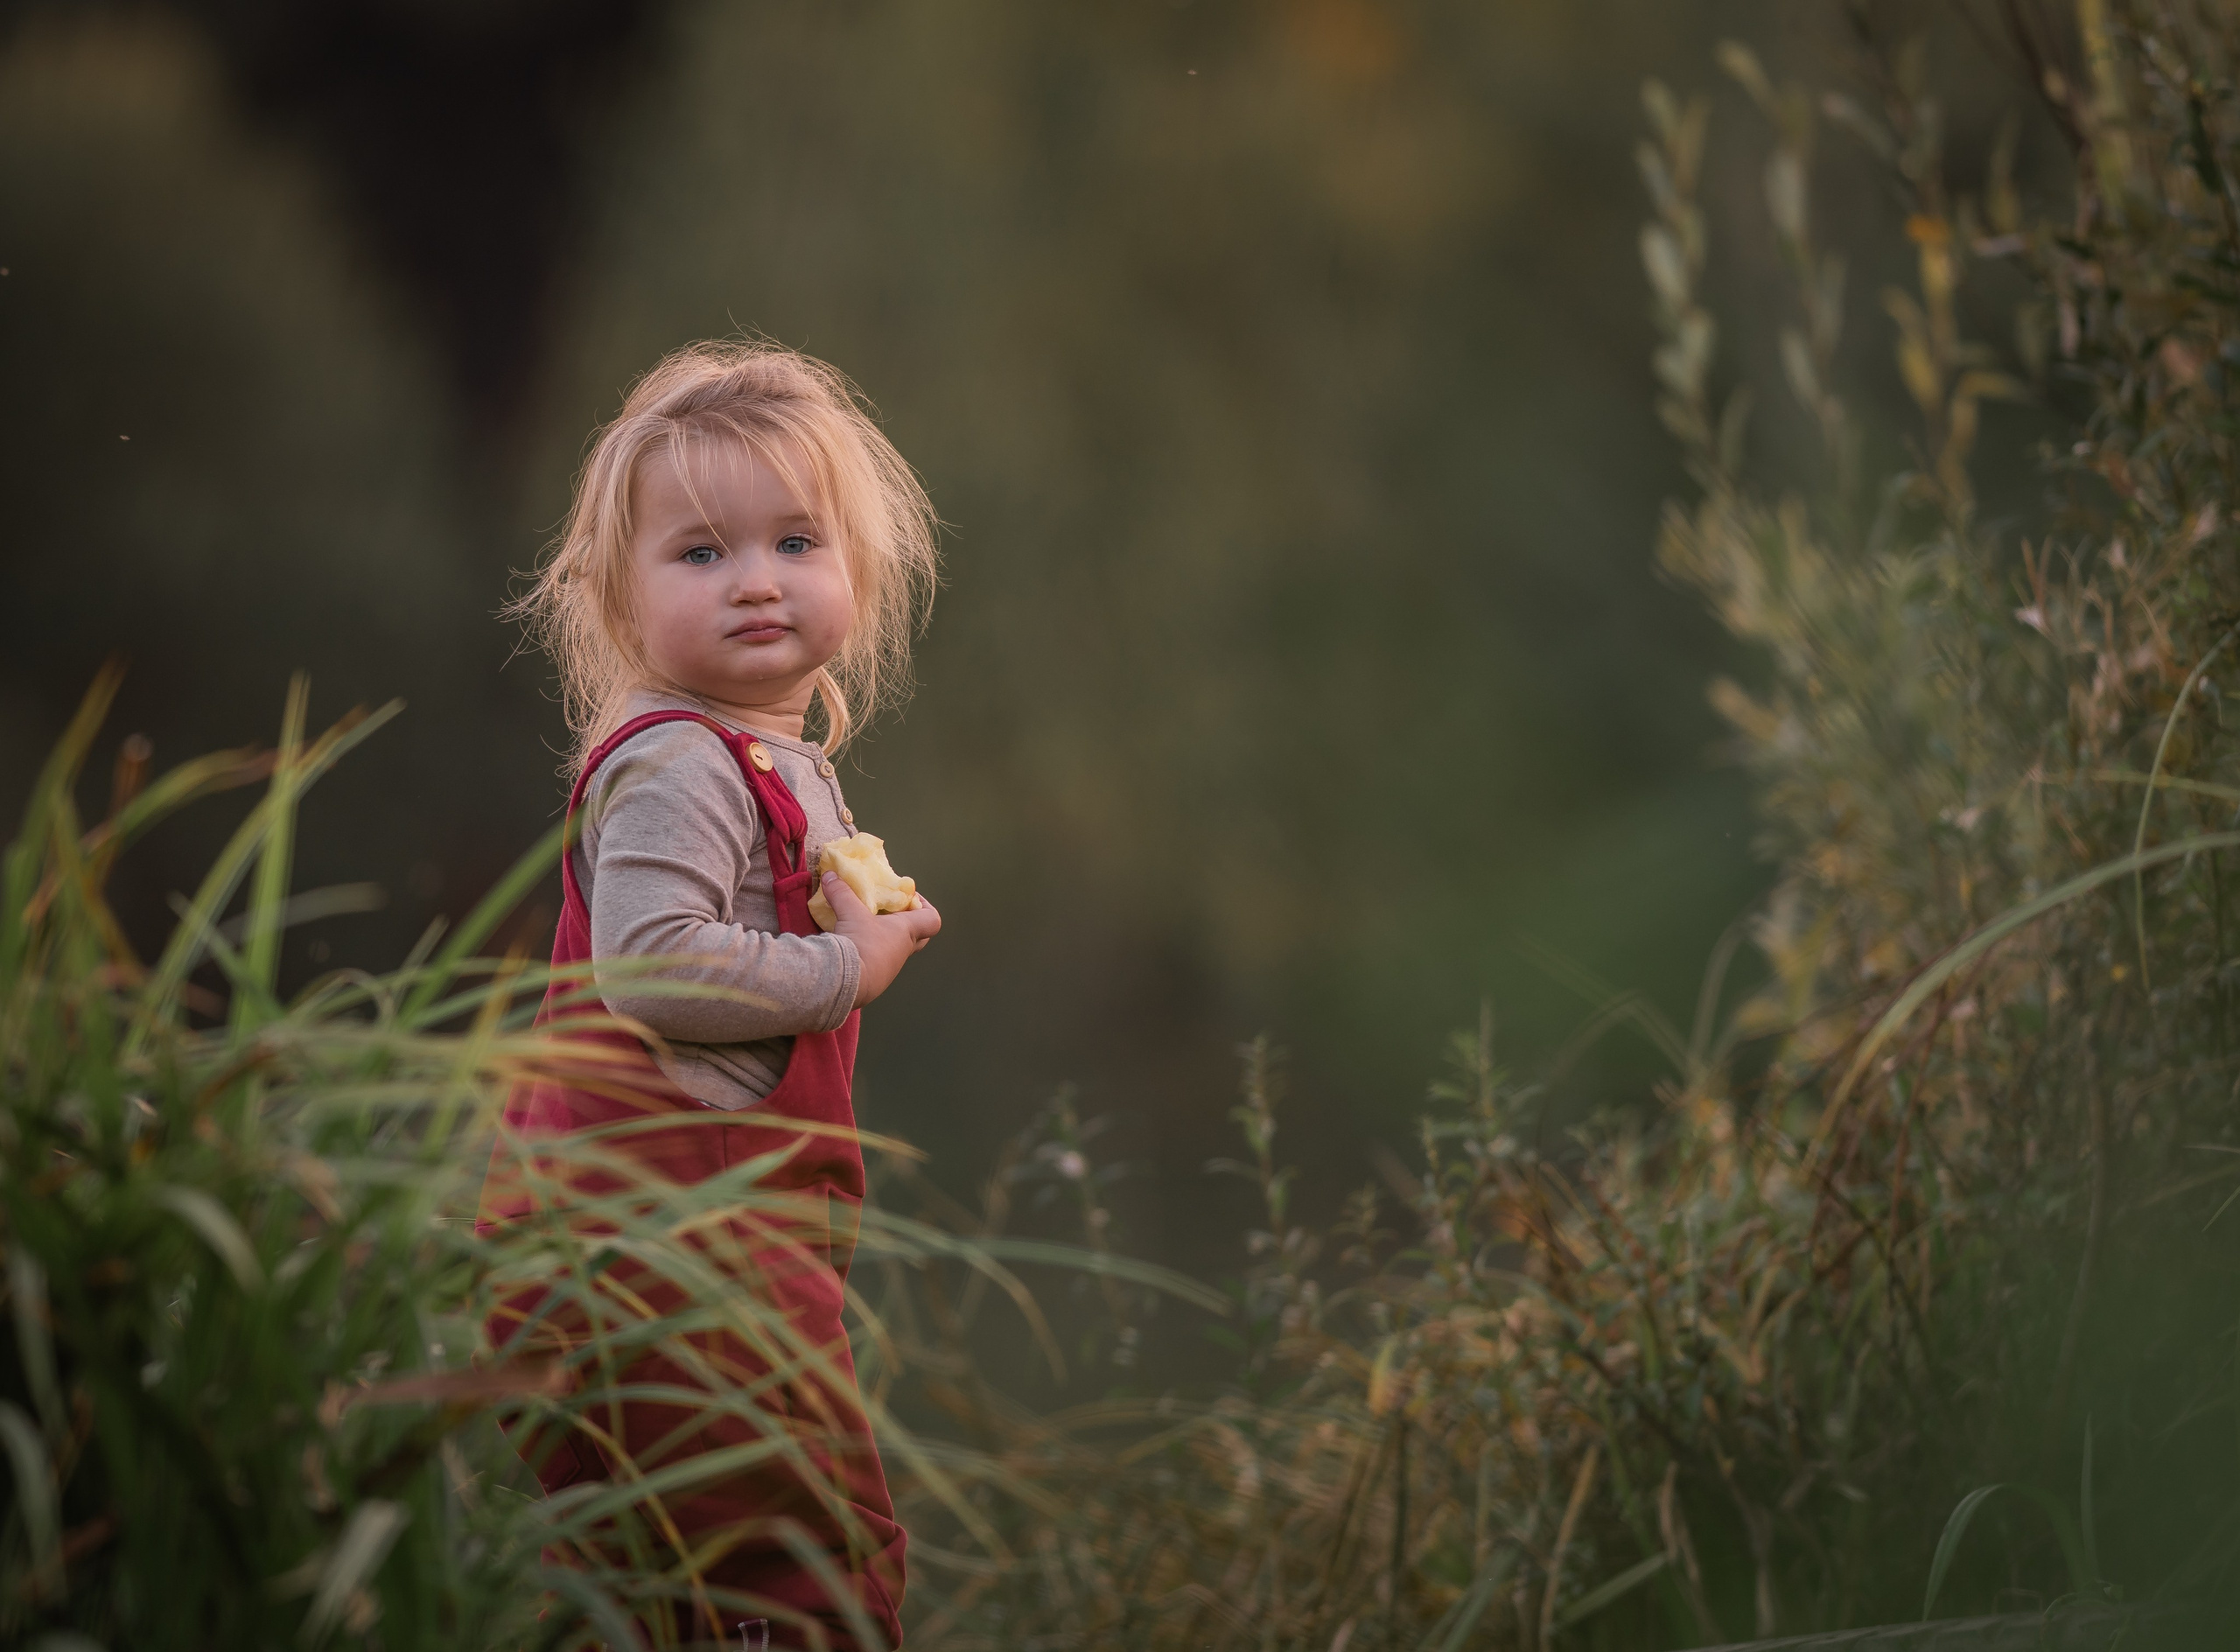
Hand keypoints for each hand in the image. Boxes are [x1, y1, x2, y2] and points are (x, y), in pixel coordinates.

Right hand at [822, 871, 940, 1006]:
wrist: (848, 984)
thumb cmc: (860, 944)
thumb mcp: (849, 913)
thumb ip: (841, 892)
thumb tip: (830, 874)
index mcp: (906, 932)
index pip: (931, 919)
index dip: (925, 906)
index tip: (909, 897)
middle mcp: (903, 950)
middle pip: (919, 937)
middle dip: (907, 923)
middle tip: (890, 912)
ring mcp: (891, 969)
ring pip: (896, 950)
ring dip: (885, 938)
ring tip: (864, 926)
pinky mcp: (875, 981)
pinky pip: (878, 963)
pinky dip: (870, 953)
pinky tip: (852, 946)